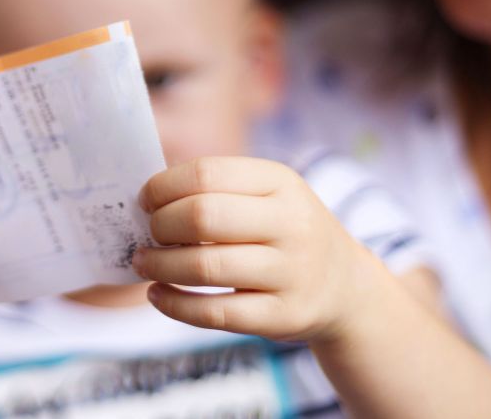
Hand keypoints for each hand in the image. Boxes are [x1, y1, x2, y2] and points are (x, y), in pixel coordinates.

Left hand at [133, 157, 379, 342]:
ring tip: (144, 263)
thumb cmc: (284, 232)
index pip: (205, 174)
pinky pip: (213, 313)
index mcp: (281, 182)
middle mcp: (292, 224)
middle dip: (160, 225)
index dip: (163, 187)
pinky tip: (158, 294)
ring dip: (159, 266)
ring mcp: (291, 273)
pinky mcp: (282, 317)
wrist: (346, 287)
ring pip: (204, 267)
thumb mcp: (268, 195)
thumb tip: (146, 200)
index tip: (145, 201)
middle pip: (202, 216)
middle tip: (149, 234)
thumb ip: (216, 190)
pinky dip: (174, 304)